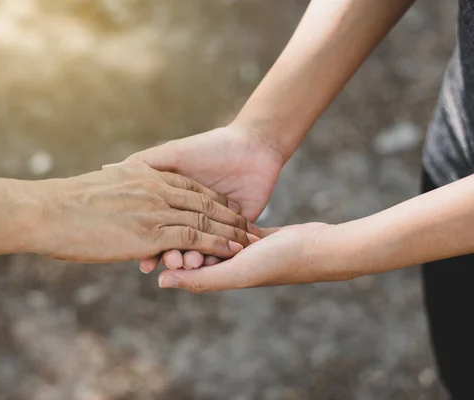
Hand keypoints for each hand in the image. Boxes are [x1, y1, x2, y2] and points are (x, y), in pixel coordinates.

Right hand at [32, 163, 254, 262]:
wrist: (48, 210)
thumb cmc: (68, 201)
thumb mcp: (101, 184)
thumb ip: (120, 182)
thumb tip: (122, 186)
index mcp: (145, 175)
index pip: (188, 187)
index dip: (209, 200)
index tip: (225, 211)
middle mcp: (155, 188)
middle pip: (203, 201)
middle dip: (227, 215)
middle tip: (246, 228)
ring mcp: (155, 208)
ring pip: (203, 219)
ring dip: (227, 232)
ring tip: (246, 243)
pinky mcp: (152, 231)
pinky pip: (192, 238)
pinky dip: (214, 245)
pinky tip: (228, 254)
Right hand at [126, 125, 283, 270]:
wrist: (256, 147)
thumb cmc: (210, 147)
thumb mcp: (172, 153)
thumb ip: (145, 162)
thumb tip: (108, 168)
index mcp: (174, 200)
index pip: (157, 226)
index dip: (148, 243)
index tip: (140, 258)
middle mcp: (191, 215)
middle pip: (177, 241)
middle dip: (170, 254)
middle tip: (163, 266)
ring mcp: (214, 225)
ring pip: (198, 248)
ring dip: (191, 258)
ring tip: (185, 265)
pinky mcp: (236, 231)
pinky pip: (223, 250)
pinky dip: (214, 259)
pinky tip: (205, 267)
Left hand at [154, 223, 353, 292]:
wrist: (319, 246)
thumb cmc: (279, 262)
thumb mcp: (236, 271)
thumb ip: (201, 278)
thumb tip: (161, 280)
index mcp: (220, 276)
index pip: (184, 265)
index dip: (170, 250)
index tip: (163, 237)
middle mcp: (227, 264)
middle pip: (195, 248)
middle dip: (183, 235)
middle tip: (170, 218)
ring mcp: (241, 249)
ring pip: (211, 233)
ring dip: (199, 222)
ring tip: (183, 204)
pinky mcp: (252, 234)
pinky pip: (229, 223)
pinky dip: (219, 213)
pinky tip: (205, 196)